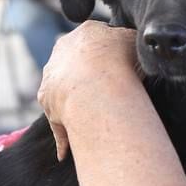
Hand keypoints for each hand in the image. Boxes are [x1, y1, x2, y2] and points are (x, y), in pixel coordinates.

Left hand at [37, 21, 138, 159]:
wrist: (96, 84)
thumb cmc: (123, 61)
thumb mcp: (137, 43)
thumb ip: (133, 43)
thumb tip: (138, 50)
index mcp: (87, 32)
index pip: (98, 42)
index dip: (111, 57)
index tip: (122, 72)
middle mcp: (64, 51)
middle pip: (78, 65)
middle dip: (91, 79)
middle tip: (109, 97)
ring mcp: (52, 75)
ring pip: (65, 91)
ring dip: (75, 105)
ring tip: (95, 124)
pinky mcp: (47, 100)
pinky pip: (57, 120)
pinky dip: (64, 134)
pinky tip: (67, 153)